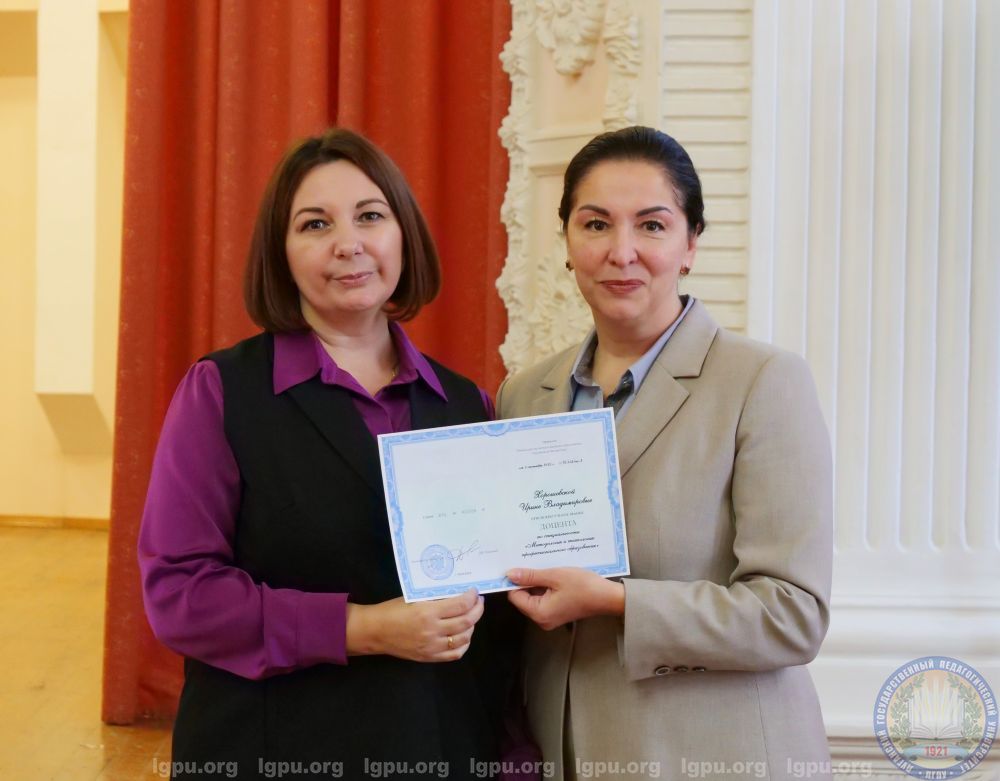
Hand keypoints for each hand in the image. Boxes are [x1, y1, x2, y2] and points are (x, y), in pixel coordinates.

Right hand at [346, 588, 483, 661]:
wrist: (375, 632)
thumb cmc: (392, 610)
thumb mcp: (414, 598)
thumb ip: (435, 599)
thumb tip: (458, 594)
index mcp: (427, 612)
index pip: (461, 605)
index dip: (472, 598)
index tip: (475, 592)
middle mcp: (432, 630)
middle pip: (466, 621)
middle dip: (477, 609)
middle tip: (479, 602)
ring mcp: (432, 646)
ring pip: (464, 637)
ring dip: (472, 626)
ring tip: (471, 616)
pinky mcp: (430, 657)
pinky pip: (455, 653)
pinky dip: (464, 643)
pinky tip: (464, 635)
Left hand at [506, 567, 624, 629]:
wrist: (608, 597)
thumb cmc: (583, 586)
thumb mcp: (555, 576)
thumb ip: (531, 576)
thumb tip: (510, 574)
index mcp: (539, 613)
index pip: (515, 596)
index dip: (515, 580)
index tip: (516, 564)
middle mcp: (542, 619)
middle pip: (523, 597)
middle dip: (526, 580)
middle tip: (530, 561)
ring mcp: (550, 617)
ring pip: (534, 596)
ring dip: (537, 581)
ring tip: (543, 565)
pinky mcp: (557, 612)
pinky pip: (544, 598)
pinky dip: (545, 586)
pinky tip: (551, 573)